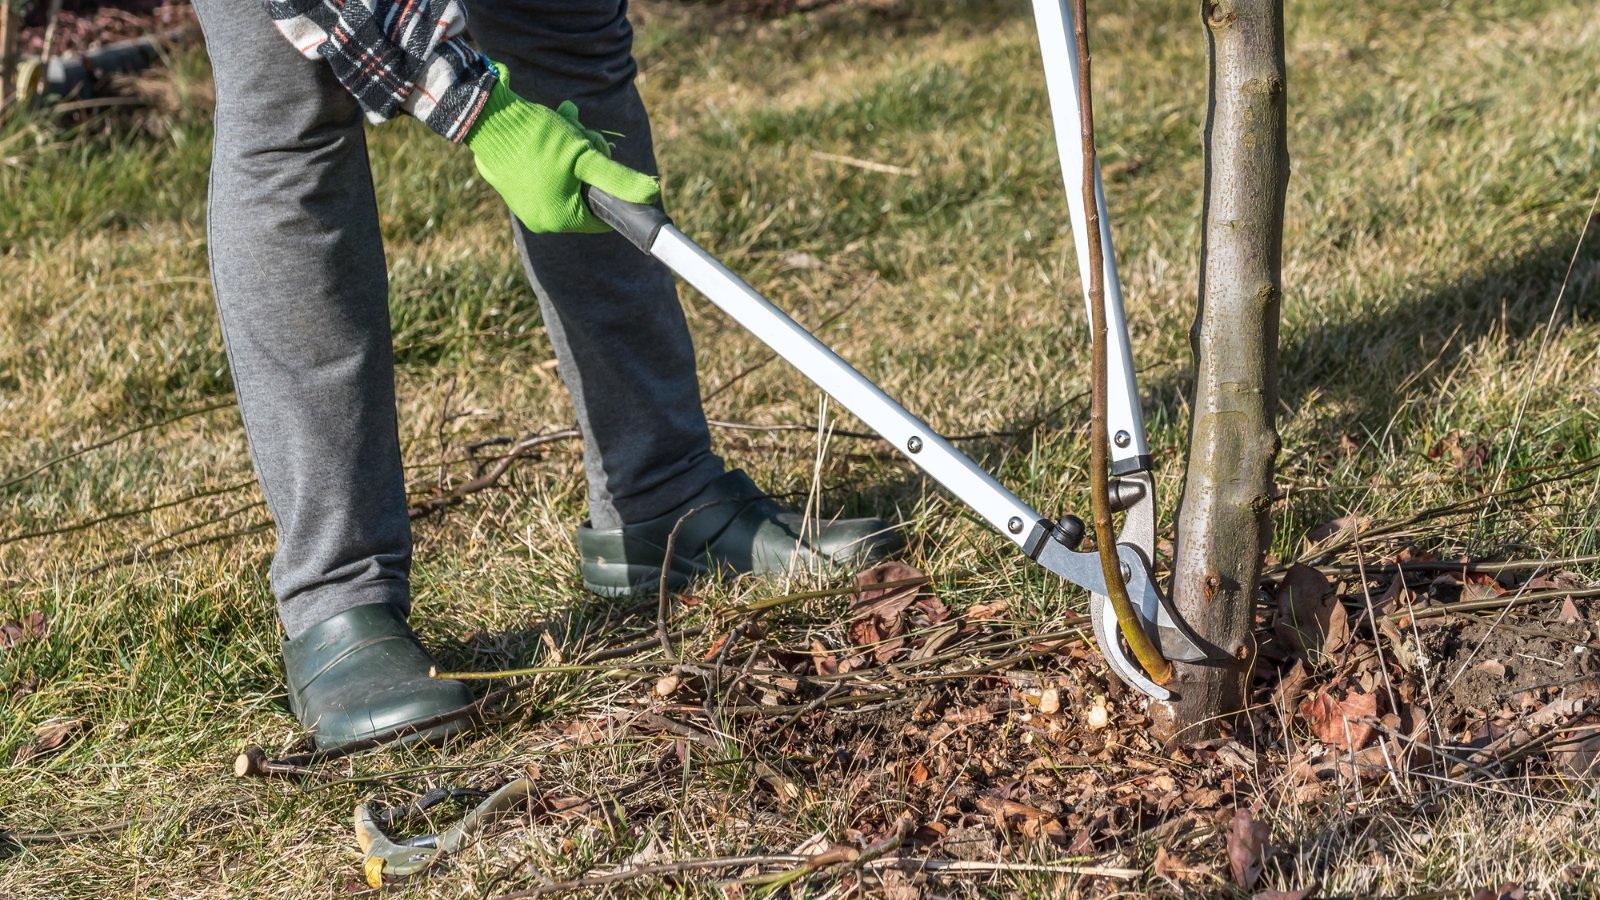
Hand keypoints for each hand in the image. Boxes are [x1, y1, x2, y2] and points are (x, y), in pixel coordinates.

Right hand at [464, 62, 660, 233]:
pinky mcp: (511, 183)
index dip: (610, 186)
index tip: (602, 158)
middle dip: (590, 162)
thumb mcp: (585, 156)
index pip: (601, 216)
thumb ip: (618, 178)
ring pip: (567, 177)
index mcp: (559, 220)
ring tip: (567, 124)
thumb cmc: (538, 139)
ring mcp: (524, 201)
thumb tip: (652, 195)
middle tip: (584, 137)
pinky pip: (545, 170)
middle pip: (584, 193)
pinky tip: (554, 125)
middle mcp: (539, 218)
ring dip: (574, 149)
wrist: (487, 117)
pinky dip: (554, 149)